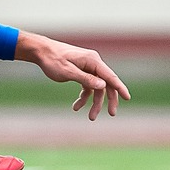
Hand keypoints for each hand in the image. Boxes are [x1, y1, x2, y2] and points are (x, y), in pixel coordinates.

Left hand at [17, 32, 131, 119]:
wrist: (42, 52)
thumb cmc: (53, 60)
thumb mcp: (68, 72)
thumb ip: (86, 79)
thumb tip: (103, 86)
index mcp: (93, 61)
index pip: (110, 76)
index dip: (120, 88)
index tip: (128, 98)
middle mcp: (93, 63)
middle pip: (106, 84)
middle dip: (109, 100)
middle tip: (112, 114)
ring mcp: (88, 68)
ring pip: (97, 88)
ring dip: (94, 103)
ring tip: (90, 118)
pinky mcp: (82, 72)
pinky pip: (88, 86)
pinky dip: (84, 97)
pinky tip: (76, 107)